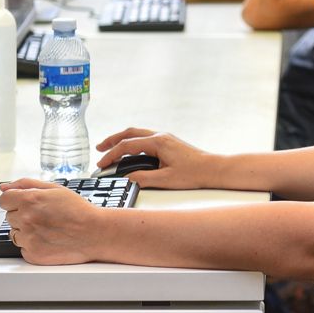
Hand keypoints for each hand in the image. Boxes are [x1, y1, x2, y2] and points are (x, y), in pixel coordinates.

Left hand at [0, 179, 103, 264]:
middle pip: (10, 217)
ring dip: (26, 232)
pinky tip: (48, 240)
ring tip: (47, 230)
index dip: (15, 202)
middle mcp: (26, 219)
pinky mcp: (33, 255)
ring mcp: (29, 238)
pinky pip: (23, 249)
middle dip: (23, 216)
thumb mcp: (54, 189)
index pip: (4, 201)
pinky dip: (33, 246)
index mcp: (29, 200)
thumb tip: (4, 187)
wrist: (95, 233)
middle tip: (44, 217)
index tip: (25, 205)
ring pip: (15, 234)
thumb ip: (25, 184)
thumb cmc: (78, 211)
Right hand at [95, 128, 219, 189]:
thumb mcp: (166, 179)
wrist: (214, 169)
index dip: (112, 155)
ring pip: (138, 134)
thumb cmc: (195, 173)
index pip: (127, 146)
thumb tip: (127, 179)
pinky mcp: (169, 143)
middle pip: (130, 133)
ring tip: (112, 149)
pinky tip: (131, 151)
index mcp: (158, 142)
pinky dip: (133, 142)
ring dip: (123, 140)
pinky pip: (146, 138)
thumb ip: (144, 179)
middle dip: (113, 140)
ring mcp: (166, 138)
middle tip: (99, 149)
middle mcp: (161, 136)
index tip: (102, 163)